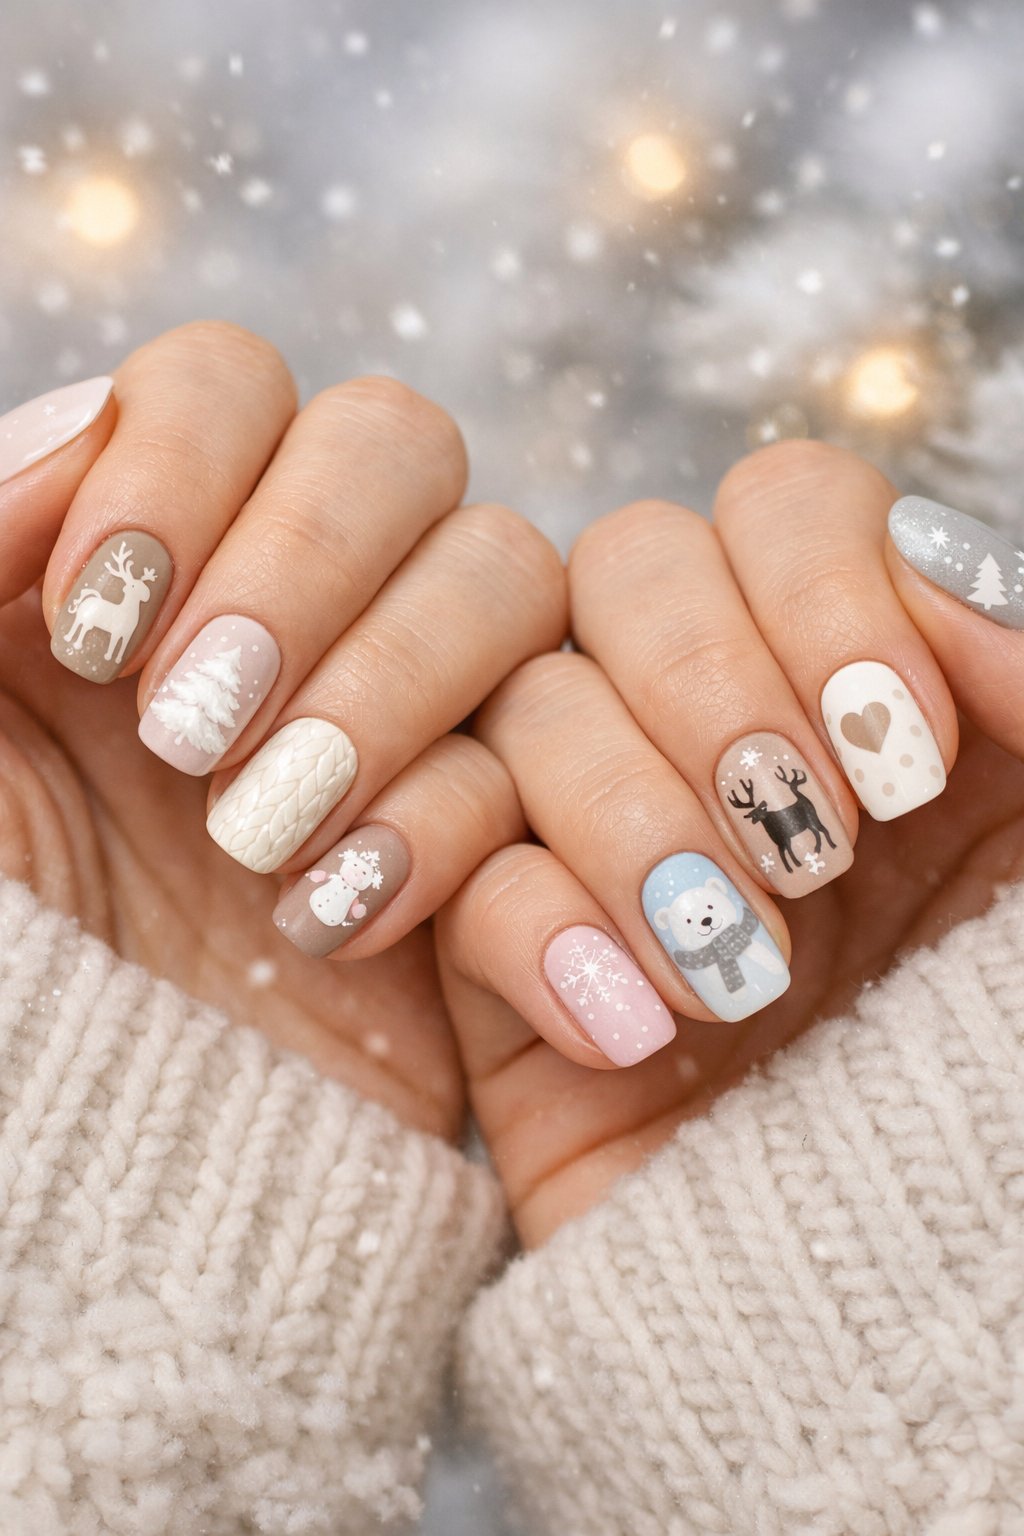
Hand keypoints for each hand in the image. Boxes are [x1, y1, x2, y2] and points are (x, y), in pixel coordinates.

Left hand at [0, 321, 564, 1135]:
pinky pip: (548, 768)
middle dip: (313, 570)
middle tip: (194, 731)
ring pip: (506, 577)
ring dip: (393, 693)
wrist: (67, 1183)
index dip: (194, 465)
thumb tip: (95, 417)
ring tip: (263, 843)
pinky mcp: (483, 844)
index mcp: (134, 563)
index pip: (231, 385)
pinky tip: (343, 924)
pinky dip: (460, 833)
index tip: (104, 627)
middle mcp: (280, 614)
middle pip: (400, 448)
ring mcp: (394, 719)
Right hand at [437, 441, 1023, 1240]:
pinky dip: (529, 928)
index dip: (822, 586)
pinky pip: (447, 869)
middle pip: (628, 566)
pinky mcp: (508, 956)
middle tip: (812, 843)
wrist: (914, 1335)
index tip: (904, 747)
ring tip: (742, 972)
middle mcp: (727, 738)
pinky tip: (632, 1027)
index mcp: (866, 689)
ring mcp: (606, 838)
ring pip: (526, 702)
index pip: (784, 509)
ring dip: (628, 819)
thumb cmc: (1012, 1094)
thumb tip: (942, 559)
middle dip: (710, 686)